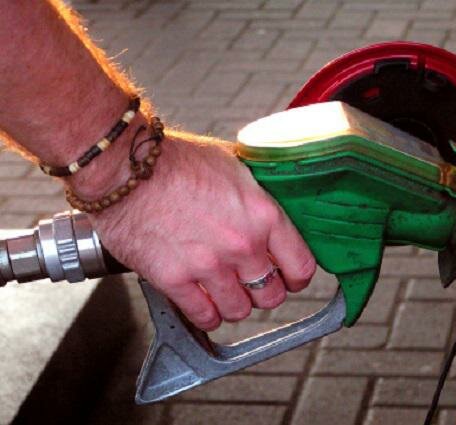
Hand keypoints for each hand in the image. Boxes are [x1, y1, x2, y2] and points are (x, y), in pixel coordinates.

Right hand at [72, 131, 315, 329]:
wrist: (126, 167)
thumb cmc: (176, 161)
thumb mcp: (233, 165)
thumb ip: (255, 195)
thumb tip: (265, 206)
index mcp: (263, 215)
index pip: (301, 265)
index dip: (297, 276)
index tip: (289, 277)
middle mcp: (242, 245)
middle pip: (272, 295)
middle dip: (265, 292)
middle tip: (253, 284)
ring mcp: (209, 265)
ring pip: (239, 310)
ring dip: (234, 305)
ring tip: (225, 293)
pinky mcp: (175, 279)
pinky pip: (203, 316)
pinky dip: (206, 315)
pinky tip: (203, 303)